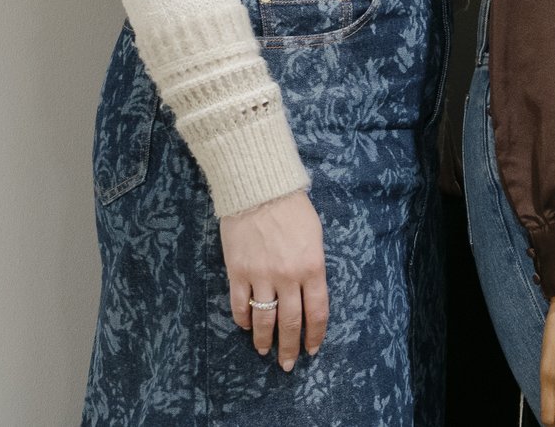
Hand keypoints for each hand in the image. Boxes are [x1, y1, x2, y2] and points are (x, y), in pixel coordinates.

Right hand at [220, 189, 328, 371]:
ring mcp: (261, 276)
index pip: (317, 311)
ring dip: (264, 340)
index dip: (315, 335)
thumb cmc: (292, 209)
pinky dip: (242, 320)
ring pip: (263, 320)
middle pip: (290, 322)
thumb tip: (309, 294)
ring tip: (265, 351)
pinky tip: (245, 327)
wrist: (260, 189)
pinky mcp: (237, 272)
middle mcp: (288, 276)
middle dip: (290, 347)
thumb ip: (313, 266)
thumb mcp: (315, 236)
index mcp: (312, 267)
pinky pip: (239, 305)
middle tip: (287, 364)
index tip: (312, 349)